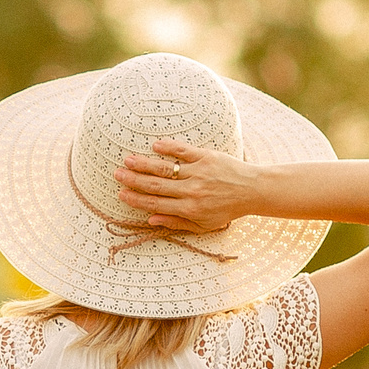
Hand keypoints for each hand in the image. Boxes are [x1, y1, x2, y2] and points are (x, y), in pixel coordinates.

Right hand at [113, 139, 264, 232]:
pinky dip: (169, 147)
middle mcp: (192, 190)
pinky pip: (184, 151)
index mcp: (189, 208)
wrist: (252, 190)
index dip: (136, 199)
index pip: (156, 203)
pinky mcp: (206, 156)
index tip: (121, 194)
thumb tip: (150, 220)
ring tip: (127, 159)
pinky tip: (155, 145)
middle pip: (156, 185)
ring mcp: (199, 172)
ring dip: (145, 163)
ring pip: (166, 168)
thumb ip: (176, 222)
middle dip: (134, 180)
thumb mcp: (203, 224)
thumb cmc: (226, 209)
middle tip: (117, 174)